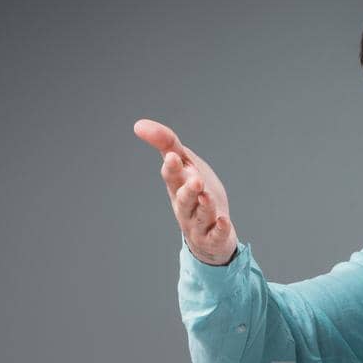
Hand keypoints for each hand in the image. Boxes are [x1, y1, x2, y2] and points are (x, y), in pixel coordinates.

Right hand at [133, 118, 239, 265]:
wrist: (209, 235)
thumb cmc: (196, 195)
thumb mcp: (185, 165)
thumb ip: (167, 144)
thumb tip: (139, 124)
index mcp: (177, 187)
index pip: (172, 176)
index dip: (172, 168)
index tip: (172, 157)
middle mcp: (185, 206)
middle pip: (184, 198)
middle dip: (188, 189)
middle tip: (195, 179)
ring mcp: (199, 224)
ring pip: (200, 216)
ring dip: (204, 206)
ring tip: (207, 197)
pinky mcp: (213, 238)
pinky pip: (216, 235)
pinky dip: (220, 229)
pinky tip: (223, 221)